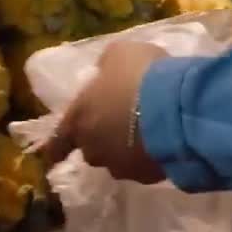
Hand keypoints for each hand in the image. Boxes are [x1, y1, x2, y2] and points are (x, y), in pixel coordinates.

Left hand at [42, 41, 168, 183]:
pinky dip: (148, 157)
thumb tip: (103, 73)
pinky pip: (142, 167)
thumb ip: (105, 67)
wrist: (177, 108)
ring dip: (125, 150)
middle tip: (117, 126)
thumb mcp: (118, 54)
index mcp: (79, 119)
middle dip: (100, 140)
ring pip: (116, 161)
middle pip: (90, 149)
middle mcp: (93, 147)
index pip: (57, 142)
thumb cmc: (140, 76)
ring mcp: (120, 166)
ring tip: (144, 133)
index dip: (56, 148)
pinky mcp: (147, 177)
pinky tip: (162, 142)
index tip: (55, 154)